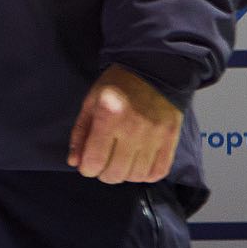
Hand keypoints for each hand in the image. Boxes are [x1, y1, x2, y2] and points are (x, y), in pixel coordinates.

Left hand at [67, 64, 181, 183]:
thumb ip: (80, 132)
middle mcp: (133, 129)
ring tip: (119, 162)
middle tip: (102, 163)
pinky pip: (157, 172)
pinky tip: (137, 165)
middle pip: (115, 172)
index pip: (95, 160)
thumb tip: (75, 161)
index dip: (87, 168)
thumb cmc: (117, 85)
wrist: (154, 71)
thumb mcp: (91, 101)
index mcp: (109, 116)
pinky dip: (144, 175)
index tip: (86, 164)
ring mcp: (155, 137)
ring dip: (124, 175)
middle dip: (103, 173)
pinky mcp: (171, 141)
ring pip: (136, 176)